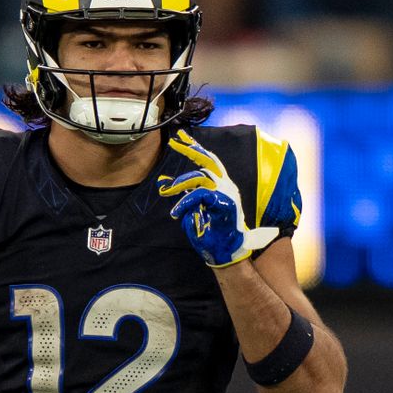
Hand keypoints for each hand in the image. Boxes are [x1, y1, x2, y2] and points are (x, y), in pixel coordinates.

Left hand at [157, 130, 277, 266]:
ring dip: (179, 184)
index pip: (209, 161)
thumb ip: (183, 197)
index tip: (180, 139)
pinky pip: (201, 195)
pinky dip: (185, 202)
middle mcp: (226, 186)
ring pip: (200, 177)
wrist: (225, 254)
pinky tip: (176, 211)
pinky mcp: (224, 204)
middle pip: (208, 161)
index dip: (195, 149)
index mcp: (222, 186)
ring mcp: (227, 194)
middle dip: (190, 149)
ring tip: (165, 191)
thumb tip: (165, 184)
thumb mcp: (192, 212)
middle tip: (174, 141)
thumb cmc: (210, 234)